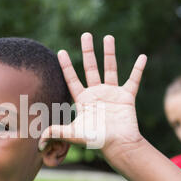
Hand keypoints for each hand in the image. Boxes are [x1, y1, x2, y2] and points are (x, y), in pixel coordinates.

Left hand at [38, 33, 146, 157]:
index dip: (66, 66)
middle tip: (85, 35)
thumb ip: (56, 132)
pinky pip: (133, 80)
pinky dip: (138, 69)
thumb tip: (38, 140)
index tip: (60, 51)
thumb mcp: (74, 134)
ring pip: (110, 68)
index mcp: (83, 99)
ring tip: (108, 37)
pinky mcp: (127, 97)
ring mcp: (112, 94)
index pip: (72, 79)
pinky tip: (142, 57)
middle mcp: (97, 93)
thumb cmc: (96, 141)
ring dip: (109, 53)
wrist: (118, 146)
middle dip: (88, 51)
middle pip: (91, 68)